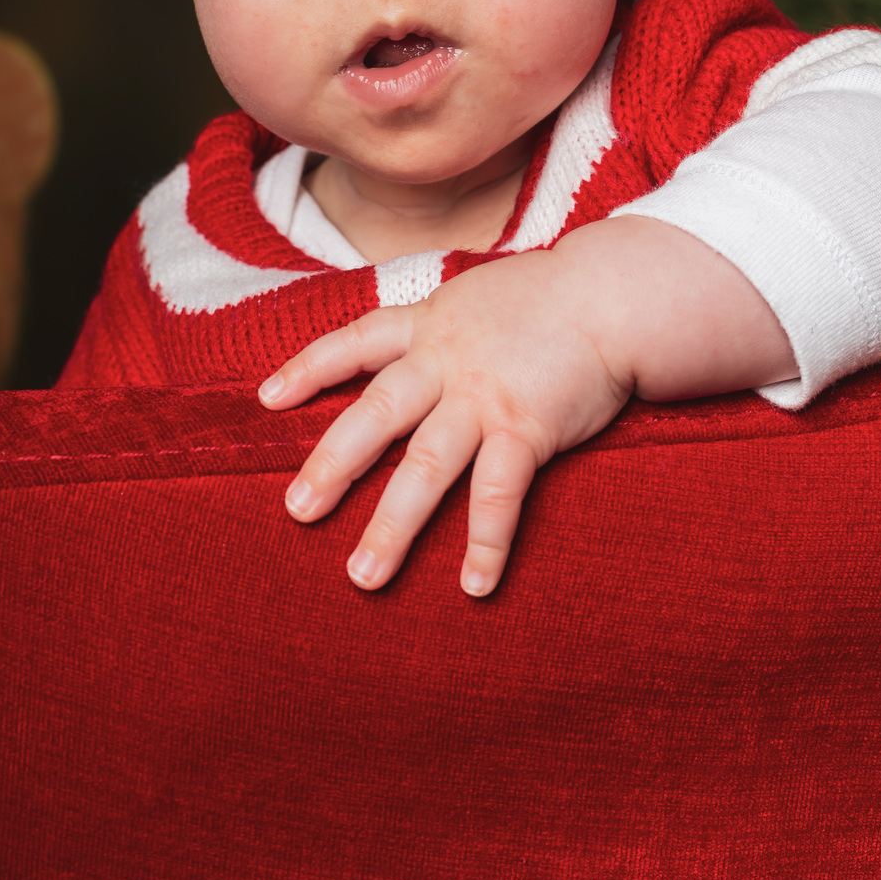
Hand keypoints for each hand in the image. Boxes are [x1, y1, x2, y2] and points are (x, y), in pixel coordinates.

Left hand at [259, 217, 794, 595]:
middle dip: (333, 464)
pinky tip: (472, 585)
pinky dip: (484, 542)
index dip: (309, 369)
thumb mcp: (478, 295)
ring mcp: (484, 396)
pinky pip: (498, 494)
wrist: (613, 295)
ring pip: (425, 466)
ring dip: (392, 525)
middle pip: (375, 415)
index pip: (356, 342)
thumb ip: (441, 326)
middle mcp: (446, 361)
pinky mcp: (526, 427)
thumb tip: (412, 350)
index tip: (267, 398)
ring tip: (363, 576)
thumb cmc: (550, 299)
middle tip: (297, 511)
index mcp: (430, 324)